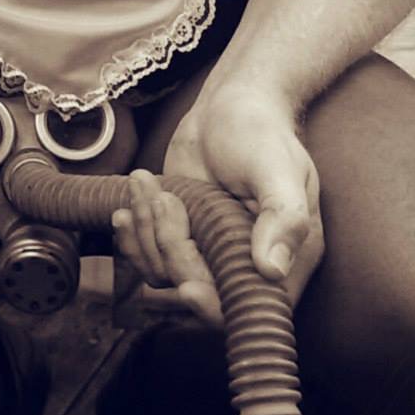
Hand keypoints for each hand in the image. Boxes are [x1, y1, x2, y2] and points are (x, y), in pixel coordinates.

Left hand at [112, 81, 323, 328]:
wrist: (228, 106)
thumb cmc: (260, 132)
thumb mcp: (277, 168)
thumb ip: (283, 218)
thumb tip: (272, 270)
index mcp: (285, 256)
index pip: (249, 307)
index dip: (216, 308)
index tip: (186, 289)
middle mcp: (246, 264)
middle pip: (197, 290)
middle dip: (171, 247)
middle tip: (165, 199)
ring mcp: (209, 254)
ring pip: (165, 274)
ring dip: (146, 233)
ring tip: (148, 187)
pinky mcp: (180, 240)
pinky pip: (148, 259)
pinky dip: (133, 236)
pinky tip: (129, 206)